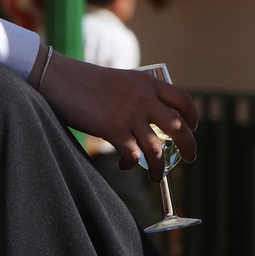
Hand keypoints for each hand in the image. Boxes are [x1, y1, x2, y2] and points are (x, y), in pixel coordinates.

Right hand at [36, 54, 198, 178]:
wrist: (61, 78)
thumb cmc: (88, 81)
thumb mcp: (122, 80)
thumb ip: (139, 95)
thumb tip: (151, 120)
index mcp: (148, 83)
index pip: (183, 100)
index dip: (192, 117)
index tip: (192, 128)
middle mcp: (144, 98)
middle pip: (179, 127)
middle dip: (189, 146)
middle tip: (190, 158)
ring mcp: (129, 114)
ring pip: (156, 149)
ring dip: (159, 167)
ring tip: (157, 177)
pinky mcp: (113, 129)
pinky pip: (133, 156)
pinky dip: (131, 165)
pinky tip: (124, 165)